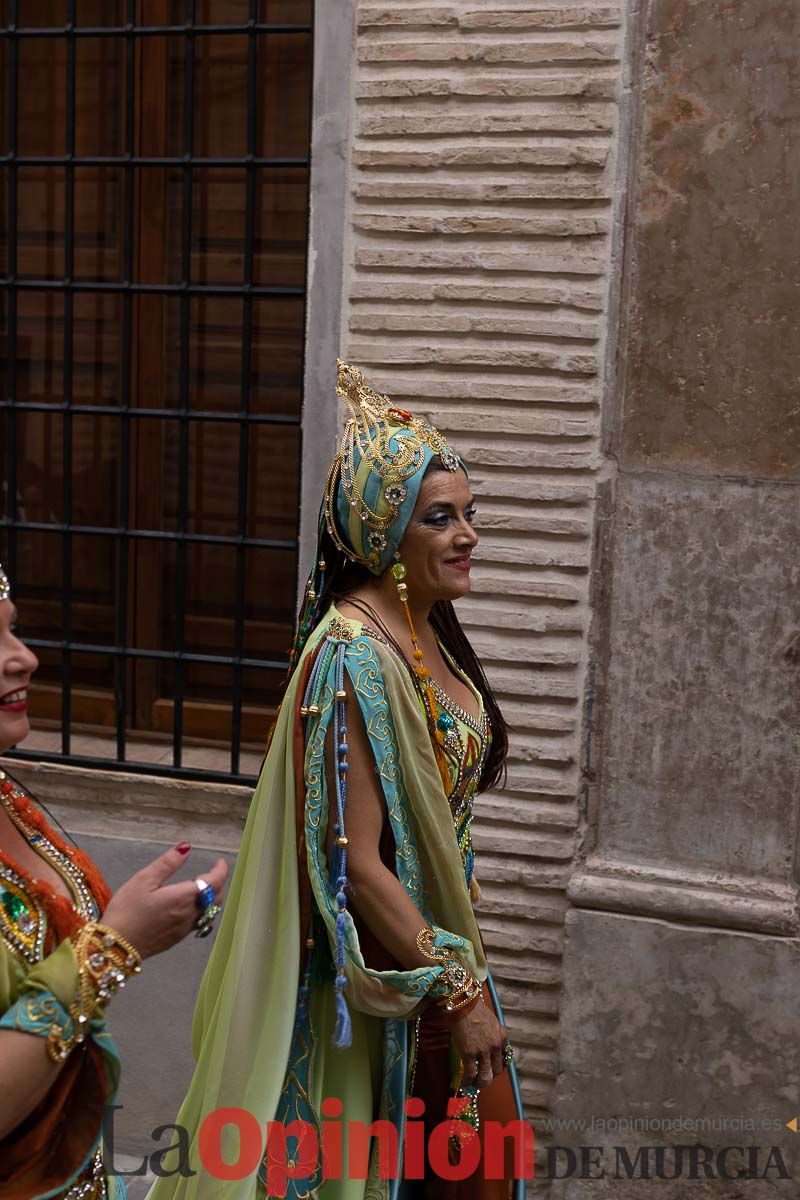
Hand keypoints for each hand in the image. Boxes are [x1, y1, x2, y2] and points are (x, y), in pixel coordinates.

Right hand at [102, 845, 227, 959]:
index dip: (221, 870)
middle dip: (218, 883)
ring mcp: (184, 930)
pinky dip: (203, 911)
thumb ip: (167, 863)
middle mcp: (190, 915)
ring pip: (209, 912)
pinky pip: (199, 922)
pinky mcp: (176, 939)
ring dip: (211, 898)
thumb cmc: (127, 910)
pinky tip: (189, 906)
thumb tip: (187, 847)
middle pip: (216, 898)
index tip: (219, 861)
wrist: (115, 948)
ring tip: (202, 887)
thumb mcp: (144, 880)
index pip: (214, 882)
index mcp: (184, 897)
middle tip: (211, 871)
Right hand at [449, 1000, 507, 1089]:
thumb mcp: (489, 1020)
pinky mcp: (469, 1053)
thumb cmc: (472, 1007)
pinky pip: (471, 1074)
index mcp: (502, 1036)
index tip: (491, 1068)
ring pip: (486, 1076)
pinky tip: (465, 1083)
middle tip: (481, 1077)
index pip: (505, 1058)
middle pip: (497, 1070)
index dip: (497, 1065)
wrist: (462, 1001)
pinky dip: (468, 1081)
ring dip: (480, 1083)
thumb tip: (483, 1042)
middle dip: (489, 1076)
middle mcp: (495, 1045)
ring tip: (473, 1084)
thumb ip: (490, 1033)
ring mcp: (483, 1050)